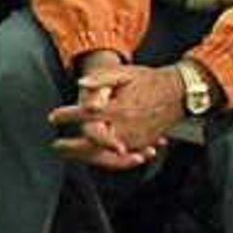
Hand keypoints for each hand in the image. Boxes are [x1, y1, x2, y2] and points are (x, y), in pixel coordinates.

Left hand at [52, 57, 181, 170]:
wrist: (180, 92)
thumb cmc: (150, 80)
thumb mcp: (125, 72)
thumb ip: (102, 78)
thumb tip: (80, 84)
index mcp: (119, 107)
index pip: (86, 115)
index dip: (67, 116)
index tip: (53, 117)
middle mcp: (126, 126)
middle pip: (93, 143)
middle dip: (72, 148)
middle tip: (56, 146)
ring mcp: (136, 138)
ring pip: (107, 155)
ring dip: (87, 157)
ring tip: (70, 154)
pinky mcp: (144, 144)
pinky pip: (123, 157)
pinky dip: (108, 159)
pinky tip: (96, 156)